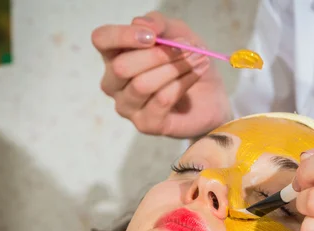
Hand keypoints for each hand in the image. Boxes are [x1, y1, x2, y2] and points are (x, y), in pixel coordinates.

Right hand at [91, 12, 230, 137]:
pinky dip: (183, 83)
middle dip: (158, 55)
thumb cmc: (185, 61)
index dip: (123, 36)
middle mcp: (114, 83)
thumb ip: (158, 24)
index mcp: (114, 56)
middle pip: (122, 67)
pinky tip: (196, 74)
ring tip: (198, 59)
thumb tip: (141, 25)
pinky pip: (161, 100)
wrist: (211, 94)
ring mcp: (128, 106)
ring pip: (142, 85)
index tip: (153, 36)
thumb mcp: (176, 32)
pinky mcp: (146, 124)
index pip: (102, 40)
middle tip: (188, 48)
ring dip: (174, 68)